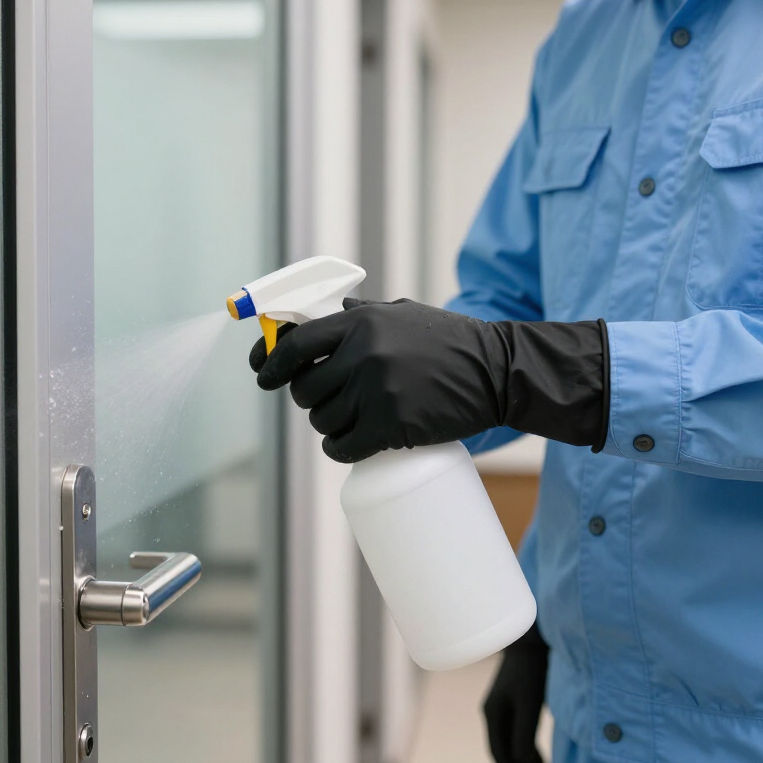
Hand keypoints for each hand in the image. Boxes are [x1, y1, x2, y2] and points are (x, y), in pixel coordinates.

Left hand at [250, 298, 607, 462]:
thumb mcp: (402, 313)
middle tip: (332, 401)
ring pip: (322, 421)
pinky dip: (342, 449)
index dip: (272, 363)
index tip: (264, 376)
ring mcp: (376, 391)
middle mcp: (363, 353)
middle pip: (305, 390)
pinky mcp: (391, 426)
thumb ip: (359, 313)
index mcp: (360, 322)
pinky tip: (352, 444)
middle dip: (312, 399)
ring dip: (330, 425)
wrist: (498, 372)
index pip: (296, 344)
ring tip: (355, 419)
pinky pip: (342, 447)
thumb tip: (317, 315)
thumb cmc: (450, 342)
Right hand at [483, 622, 548, 762]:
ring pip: (509, 738)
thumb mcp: (528, 705)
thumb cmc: (531, 671)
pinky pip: (516, 727)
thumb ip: (524, 736)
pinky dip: (525, 742)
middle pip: (500, 746)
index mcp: (492, 712)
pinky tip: (539, 749)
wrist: (532, 638)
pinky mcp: (515, 697)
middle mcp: (493, 709)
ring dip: (521, 757)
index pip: (497, 751)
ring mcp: (503, 702)